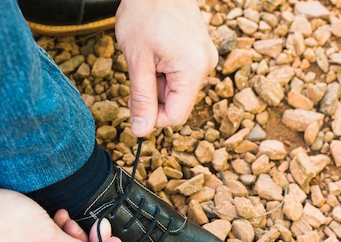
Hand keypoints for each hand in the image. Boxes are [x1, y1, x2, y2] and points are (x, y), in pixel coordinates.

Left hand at [115, 0, 217, 136]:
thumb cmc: (144, 13)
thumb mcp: (137, 61)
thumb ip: (141, 98)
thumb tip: (141, 130)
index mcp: (193, 70)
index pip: (175, 116)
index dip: (152, 117)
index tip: (135, 104)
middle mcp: (206, 66)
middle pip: (176, 103)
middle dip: (154, 95)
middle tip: (139, 70)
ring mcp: (204, 58)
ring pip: (176, 89)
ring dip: (157, 81)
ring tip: (148, 55)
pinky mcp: (199, 52)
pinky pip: (180, 75)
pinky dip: (163, 70)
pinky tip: (155, 51)